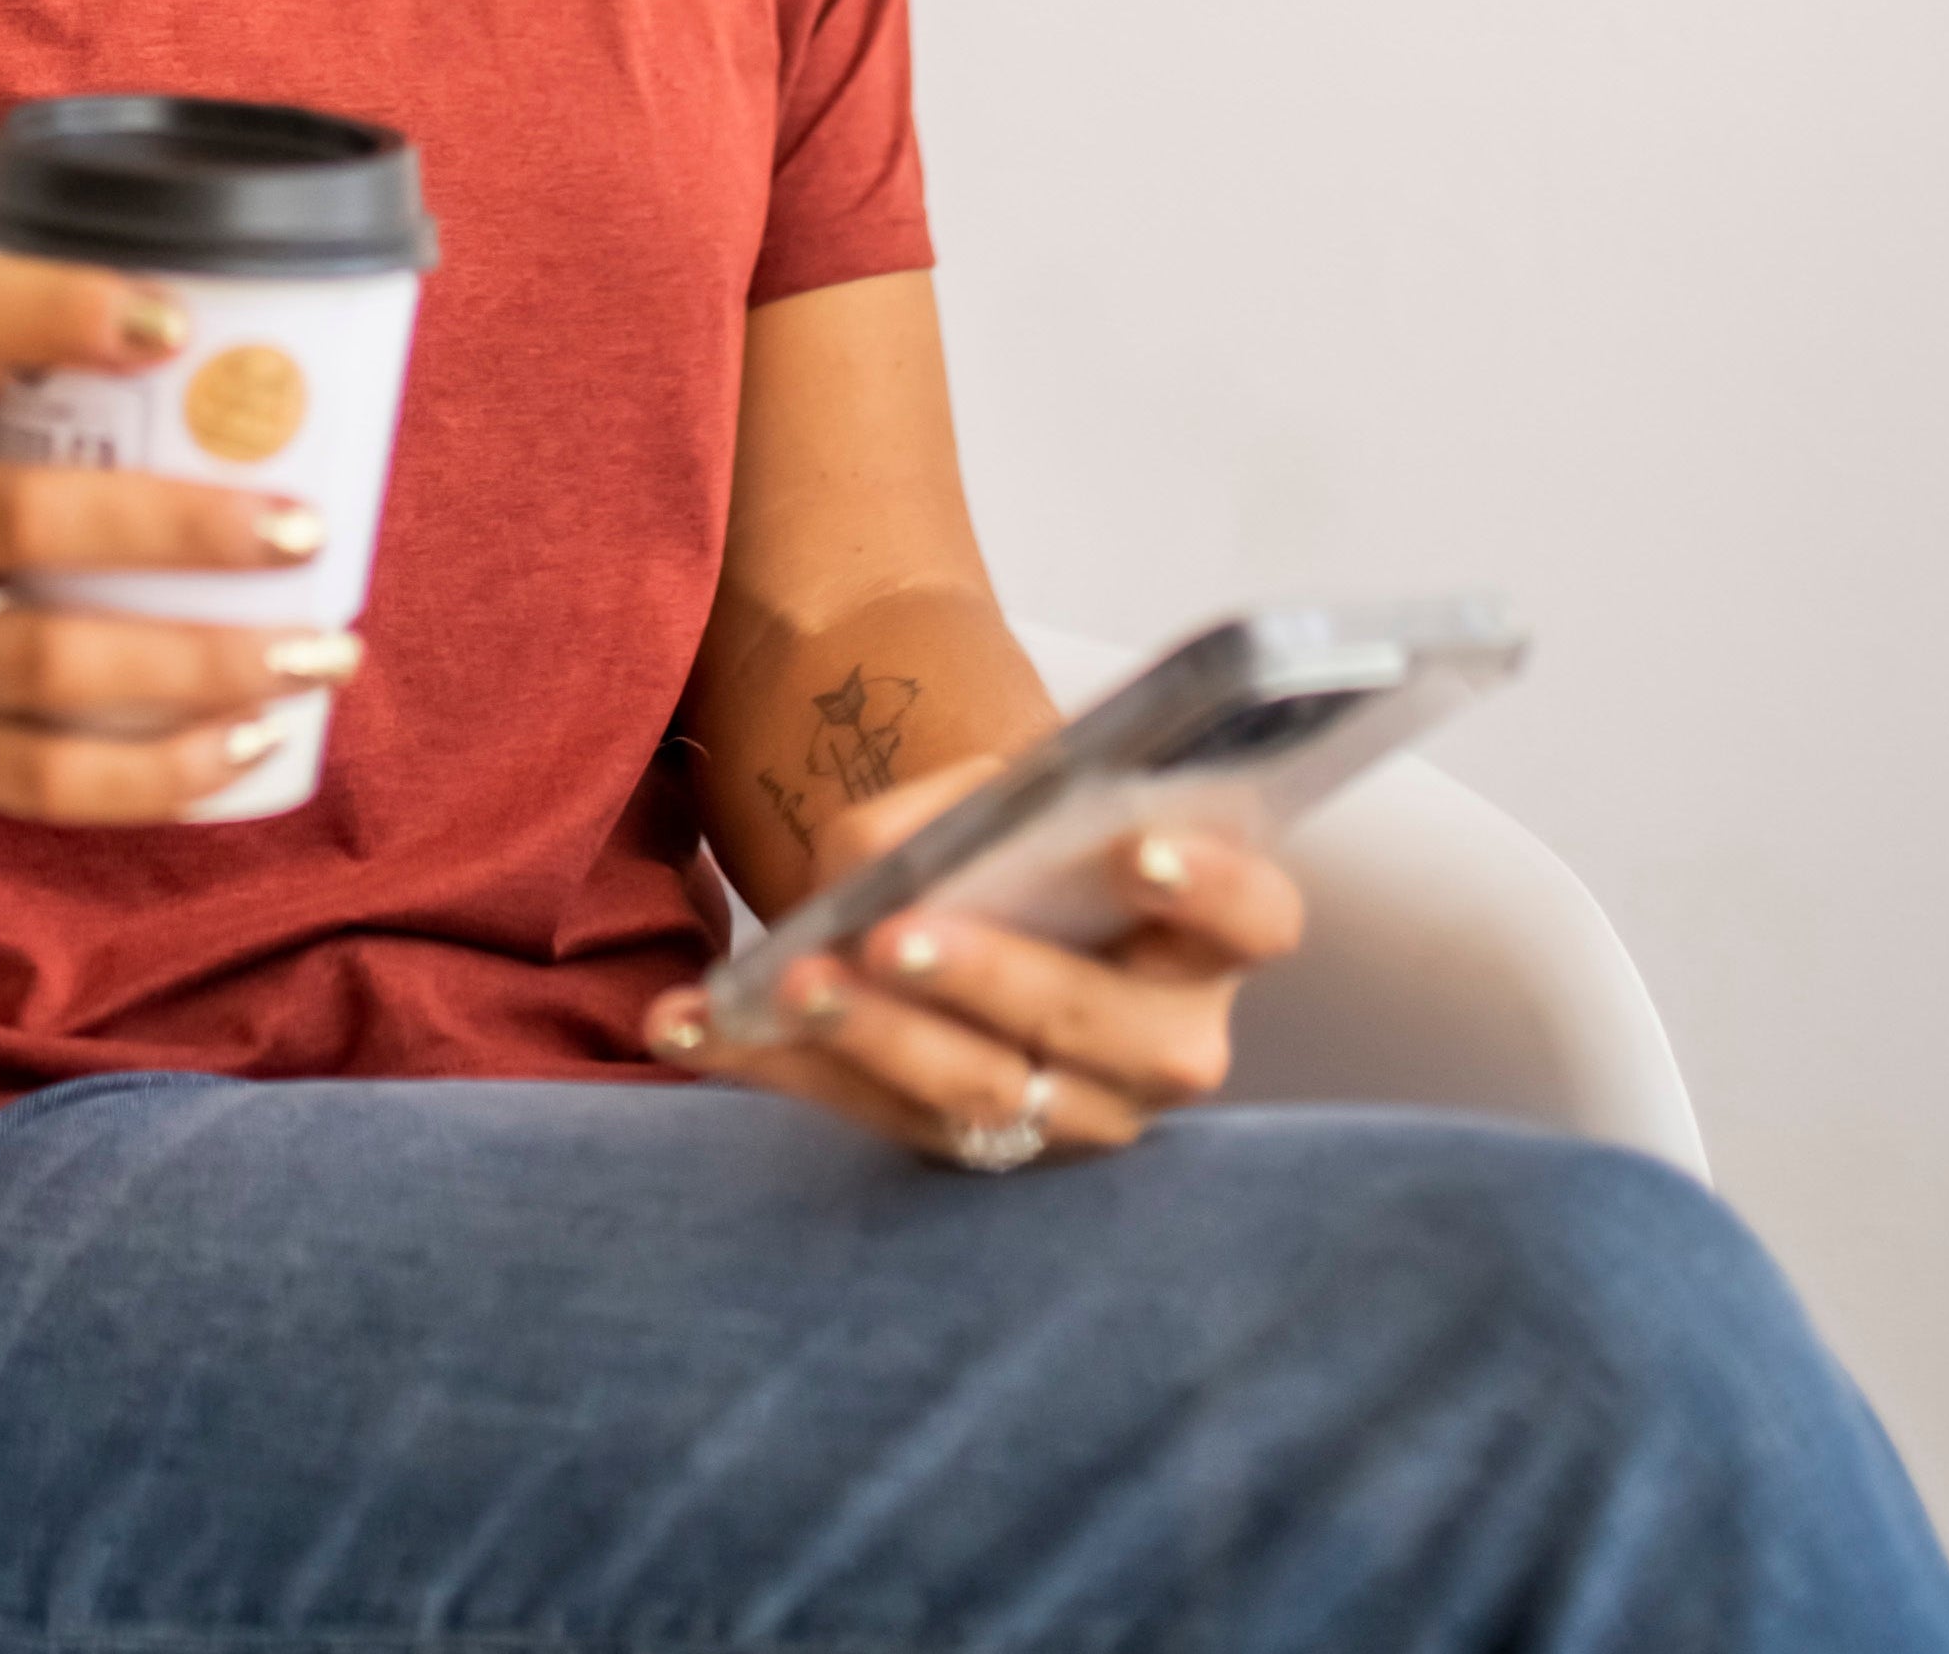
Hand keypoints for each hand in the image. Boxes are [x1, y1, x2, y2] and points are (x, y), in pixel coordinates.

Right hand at [0, 251, 348, 837]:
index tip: (176, 325)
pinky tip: (252, 739)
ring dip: (203, 662)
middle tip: (305, 530)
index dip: (59, 311)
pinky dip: (163, 769)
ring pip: (50, 658)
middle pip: (26, 513)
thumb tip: (257, 350)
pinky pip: (52, 774)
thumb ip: (32, 378)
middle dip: (184, 525)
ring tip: (319, 651)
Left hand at [644, 756, 1304, 1163]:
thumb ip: (955, 816)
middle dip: (993, 977)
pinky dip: (782, 1067)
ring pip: (990, 1096)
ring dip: (878, 1038)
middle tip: (895, 932)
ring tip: (788, 984)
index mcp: (1209, 930)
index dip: (1212, 886)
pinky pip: (880, 1119)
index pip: (1256, 915)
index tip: (1138, 846)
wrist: (974, 889)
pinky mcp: (979, 1152)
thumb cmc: (1008, 830)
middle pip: (1103, 1025)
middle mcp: (1167, 1039)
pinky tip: (692, 1026)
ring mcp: (1079, 1114)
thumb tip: (890, 871)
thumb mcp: (991, 795)